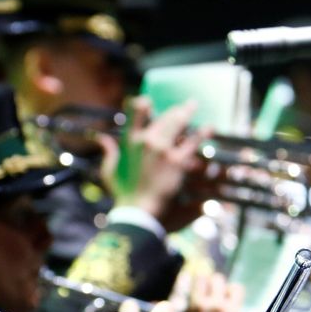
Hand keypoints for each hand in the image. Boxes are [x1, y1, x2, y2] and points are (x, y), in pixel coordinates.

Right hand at [108, 97, 208, 232]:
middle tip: (185, 107)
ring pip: (179, 123)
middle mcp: (147, 140)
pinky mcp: (177, 161)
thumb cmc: (123, 193)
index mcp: (130, 141)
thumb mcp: (109, 171)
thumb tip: (102, 138)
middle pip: (164, 117)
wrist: (138, 210)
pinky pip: (193, 142)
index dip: (142, 104)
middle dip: (175, 111)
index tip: (148, 101)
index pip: (136, 113)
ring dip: (187, 113)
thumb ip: (108, 152)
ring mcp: (163, 149)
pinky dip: (202, 133)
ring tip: (193, 107)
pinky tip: (209, 127)